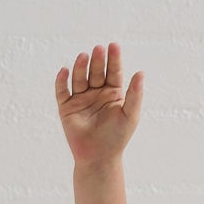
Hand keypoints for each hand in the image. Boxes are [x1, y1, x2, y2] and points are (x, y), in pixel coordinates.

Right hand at [55, 40, 143, 166]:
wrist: (98, 158)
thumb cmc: (117, 138)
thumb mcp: (130, 115)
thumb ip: (135, 94)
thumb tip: (141, 72)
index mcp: (113, 93)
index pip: (114, 71)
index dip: (114, 59)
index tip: (114, 46)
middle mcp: (97, 93)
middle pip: (96, 72)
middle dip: (97, 61)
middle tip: (99, 49)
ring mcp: (81, 99)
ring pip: (79, 78)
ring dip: (81, 66)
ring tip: (84, 56)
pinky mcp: (66, 107)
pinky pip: (62, 91)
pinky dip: (62, 81)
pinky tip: (65, 71)